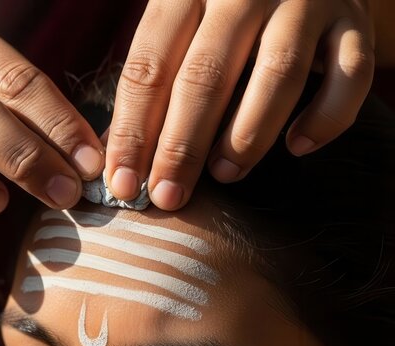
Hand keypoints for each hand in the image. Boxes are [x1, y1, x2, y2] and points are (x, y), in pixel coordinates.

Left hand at [106, 0, 373, 209]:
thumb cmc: (222, 7)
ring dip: (247, 135)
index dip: (133, 131)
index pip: (149, 67)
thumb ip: (157, 71)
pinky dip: (325, 118)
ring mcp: (303, 0)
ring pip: (277, 74)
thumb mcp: (182, 19)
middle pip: (205, 76)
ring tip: (224, 174)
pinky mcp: (352, 20)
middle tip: (167, 196)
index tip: (123, 183)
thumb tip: (125, 155)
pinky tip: (298, 147)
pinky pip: (351, 74)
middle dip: (181, 147)